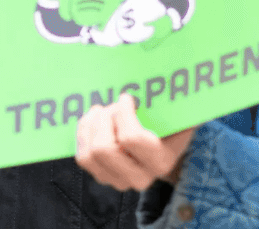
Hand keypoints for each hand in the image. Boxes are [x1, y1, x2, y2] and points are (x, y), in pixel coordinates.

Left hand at [75, 93, 194, 189]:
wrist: (164, 149)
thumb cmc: (168, 127)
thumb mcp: (175, 117)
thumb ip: (170, 105)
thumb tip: (165, 79)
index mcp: (161, 161)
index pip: (132, 138)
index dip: (123, 113)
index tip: (125, 97)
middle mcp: (141, 178)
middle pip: (103, 149)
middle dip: (103, 121)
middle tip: (110, 106)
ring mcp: (119, 181)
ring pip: (89, 155)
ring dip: (90, 128)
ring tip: (100, 111)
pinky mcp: (102, 178)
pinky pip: (83, 158)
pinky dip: (83, 136)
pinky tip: (93, 122)